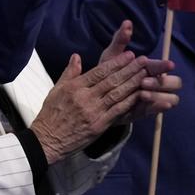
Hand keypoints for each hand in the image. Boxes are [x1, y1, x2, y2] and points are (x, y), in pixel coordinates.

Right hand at [29, 48, 151, 164]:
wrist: (49, 139)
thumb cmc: (51, 113)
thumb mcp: (56, 89)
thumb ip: (69, 72)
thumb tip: (76, 56)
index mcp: (74, 87)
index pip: (99, 71)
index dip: (116, 63)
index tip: (128, 55)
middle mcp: (85, 97)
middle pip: (111, 81)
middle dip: (129, 69)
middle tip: (143, 60)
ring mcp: (94, 112)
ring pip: (117, 94)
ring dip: (133, 83)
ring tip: (145, 74)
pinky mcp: (100, 125)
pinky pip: (118, 111)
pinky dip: (130, 102)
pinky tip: (140, 94)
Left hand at [98, 20, 179, 124]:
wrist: (97, 92)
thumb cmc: (106, 71)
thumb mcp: (111, 55)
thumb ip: (120, 40)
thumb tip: (127, 22)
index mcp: (148, 68)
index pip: (162, 66)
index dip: (165, 65)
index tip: (168, 64)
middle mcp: (154, 82)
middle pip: (174, 83)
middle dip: (163, 82)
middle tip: (144, 81)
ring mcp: (153, 97)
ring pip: (171, 98)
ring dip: (159, 95)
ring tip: (142, 93)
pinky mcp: (147, 110)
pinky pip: (158, 111)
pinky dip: (159, 107)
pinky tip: (155, 105)